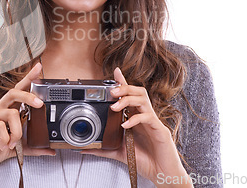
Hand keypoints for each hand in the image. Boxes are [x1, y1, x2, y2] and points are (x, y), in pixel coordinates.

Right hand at [0, 62, 54, 173]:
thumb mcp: (16, 149)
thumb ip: (32, 147)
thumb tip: (50, 150)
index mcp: (7, 110)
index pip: (19, 90)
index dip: (29, 78)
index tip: (39, 67)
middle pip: (14, 92)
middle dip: (29, 96)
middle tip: (39, 104)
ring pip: (11, 113)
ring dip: (17, 131)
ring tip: (13, 143)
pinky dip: (5, 137)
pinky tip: (4, 144)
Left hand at [81, 67, 191, 186]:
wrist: (162, 174)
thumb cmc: (144, 160)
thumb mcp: (119, 153)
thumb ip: (103, 149)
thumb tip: (85, 149)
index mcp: (137, 118)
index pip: (130, 95)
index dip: (124, 82)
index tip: (115, 72)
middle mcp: (145, 116)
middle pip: (138, 92)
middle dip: (124, 88)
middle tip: (111, 92)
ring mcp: (153, 122)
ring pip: (144, 100)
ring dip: (128, 100)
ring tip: (115, 106)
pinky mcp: (160, 131)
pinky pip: (149, 118)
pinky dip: (136, 119)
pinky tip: (126, 125)